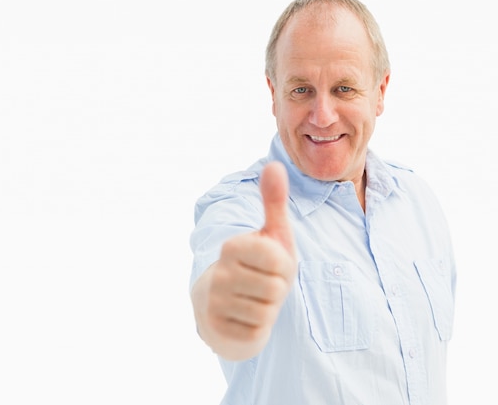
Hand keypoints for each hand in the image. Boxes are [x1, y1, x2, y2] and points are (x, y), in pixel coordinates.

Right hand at [192, 162, 296, 359]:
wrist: (225, 307)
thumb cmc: (256, 266)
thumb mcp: (271, 235)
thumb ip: (274, 202)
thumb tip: (274, 164)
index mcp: (232, 247)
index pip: (277, 258)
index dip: (283, 264)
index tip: (271, 264)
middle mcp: (218, 274)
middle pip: (276, 288)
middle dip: (277, 289)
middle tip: (264, 285)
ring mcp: (214, 304)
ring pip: (267, 312)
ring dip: (268, 310)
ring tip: (255, 301)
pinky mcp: (216, 331)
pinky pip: (257, 334)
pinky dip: (259, 329)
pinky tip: (246, 320)